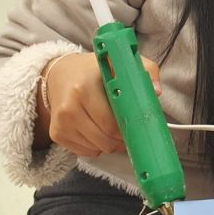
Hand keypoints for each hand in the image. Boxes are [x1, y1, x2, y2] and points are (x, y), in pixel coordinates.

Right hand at [34, 52, 161, 156]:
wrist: (60, 74)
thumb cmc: (94, 70)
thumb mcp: (120, 62)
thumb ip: (145, 71)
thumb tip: (156, 92)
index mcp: (84, 88)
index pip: (111, 124)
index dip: (129, 129)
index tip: (138, 126)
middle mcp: (69, 108)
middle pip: (105, 140)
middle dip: (122, 140)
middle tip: (130, 129)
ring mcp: (61, 123)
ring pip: (97, 148)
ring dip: (111, 144)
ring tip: (113, 127)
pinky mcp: (57, 134)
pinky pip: (86, 152)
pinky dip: (97, 146)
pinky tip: (98, 129)